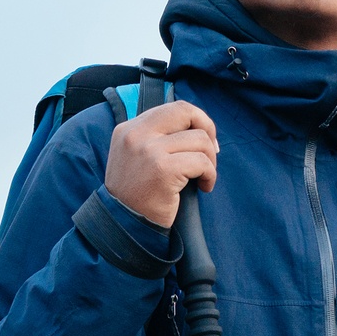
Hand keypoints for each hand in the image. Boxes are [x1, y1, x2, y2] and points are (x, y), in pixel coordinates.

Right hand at [104, 101, 219, 229]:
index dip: (196, 120)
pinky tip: (204, 187)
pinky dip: (210, 175)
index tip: (204, 139)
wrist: (124, 226)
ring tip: (203, 177)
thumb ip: (156, 138)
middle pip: (186, 112)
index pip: (172, 108)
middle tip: (212, 152)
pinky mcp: (163, 169)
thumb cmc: (136, 196)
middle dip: (208, 129)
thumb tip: (197, 128)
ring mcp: (148, 150)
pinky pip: (201, 162)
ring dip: (210, 160)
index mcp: (129, 129)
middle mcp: (136, 134)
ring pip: (199, 139)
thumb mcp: (135, 158)